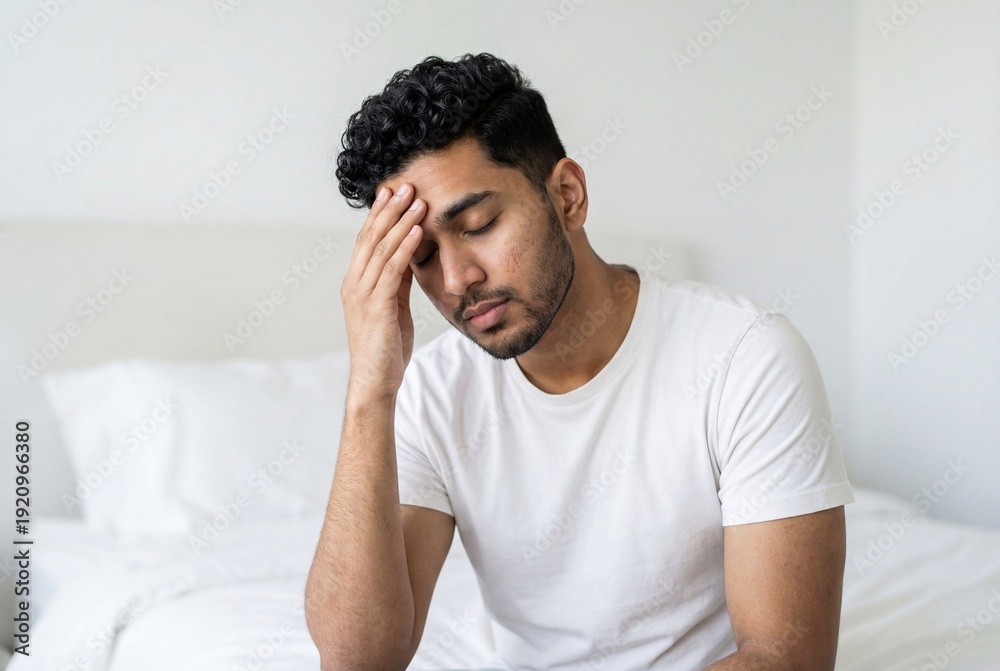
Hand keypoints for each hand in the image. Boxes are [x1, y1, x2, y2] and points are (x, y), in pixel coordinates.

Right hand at [340, 182, 424, 400]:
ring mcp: (362, 294)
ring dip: (401, 221)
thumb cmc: (386, 347)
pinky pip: (392, 269)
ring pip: (381, 248)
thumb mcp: (393, 307)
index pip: (366, 241)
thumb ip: (397, 282)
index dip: (379, 214)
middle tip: (407, 185)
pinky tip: (418, 230)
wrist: (376, 381)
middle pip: (371, 237)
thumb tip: (409, 256)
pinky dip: (405, 246)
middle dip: (390, 209)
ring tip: (418, 200)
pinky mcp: (376, 306)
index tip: (393, 192)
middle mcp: (354, 284)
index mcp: (356, 283)